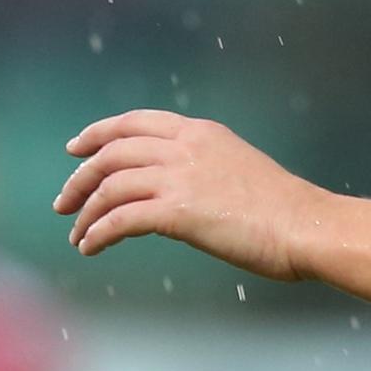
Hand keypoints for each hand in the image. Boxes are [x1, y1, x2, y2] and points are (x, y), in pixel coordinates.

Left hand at [56, 110, 327, 276]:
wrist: (306, 226)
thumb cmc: (283, 209)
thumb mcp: (238, 169)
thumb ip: (203, 168)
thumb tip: (177, 189)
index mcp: (201, 132)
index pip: (134, 122)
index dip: (98, 133)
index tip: (76, 149)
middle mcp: (185, 147)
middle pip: (111, 153)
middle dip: (81, 177)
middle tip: (64, 202)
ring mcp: (179, 177)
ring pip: (109, 187)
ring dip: (85, 212)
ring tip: (76, 235)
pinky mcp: (176, 212)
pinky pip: (119, 220)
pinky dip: (97, 233)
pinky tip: (91, 247)